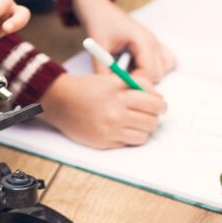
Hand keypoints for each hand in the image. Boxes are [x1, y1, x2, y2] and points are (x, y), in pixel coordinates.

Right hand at [38, 72, 166, 148]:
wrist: (61, 102)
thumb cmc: (87, 88)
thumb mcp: (112, 79)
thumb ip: (137, 85)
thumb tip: (158, 98)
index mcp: (120, 93)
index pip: (154, 103)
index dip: (161, 105)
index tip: (159, 105)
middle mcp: (117, 112)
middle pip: (152, 121)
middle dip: (153, 118)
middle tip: (146, 114)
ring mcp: (111, 129)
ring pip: (144, 135)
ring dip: (142, 129)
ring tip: (133, 122)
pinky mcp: (105, 141)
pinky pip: (129, 143)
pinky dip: (129, 137)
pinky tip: (120, 128)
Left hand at [73, 0, 175, 82]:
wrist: (99, 8)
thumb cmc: (99, 23)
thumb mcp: (98, 47)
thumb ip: (102, 69)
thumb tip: (108, 90)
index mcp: (142, 40)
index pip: (149, 72)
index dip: (135, 83)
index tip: (119, 85)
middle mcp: (153, 41)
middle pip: (159, 74)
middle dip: (142, 81)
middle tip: (122, 79)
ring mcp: (155, 42)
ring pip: (165, 68)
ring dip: (150, 75)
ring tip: (130, 72)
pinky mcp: (153, 44)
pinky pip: (165, 61)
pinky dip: (155, 68)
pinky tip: (136, 67)